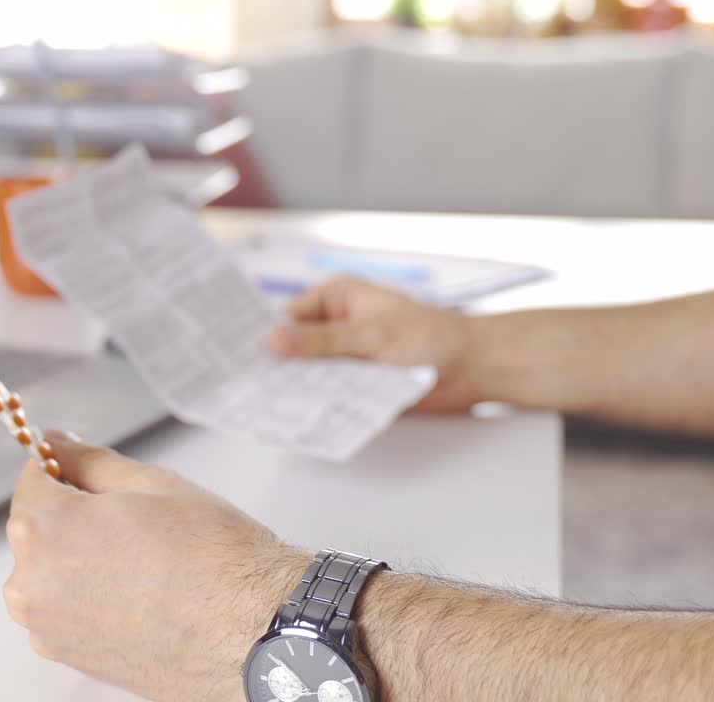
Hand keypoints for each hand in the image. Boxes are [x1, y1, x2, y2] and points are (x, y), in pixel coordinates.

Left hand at [4, 431, 312, 701]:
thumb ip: (88, 461)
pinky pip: (67, 610)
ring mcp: (48, 629)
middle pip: (37, 530)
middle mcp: (32, 585)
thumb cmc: (213, 558)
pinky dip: (92, 596)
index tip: (83, 469)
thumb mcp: (151, 483)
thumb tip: (54, 444)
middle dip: (73, 516)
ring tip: (142, 561)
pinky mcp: (71, 660)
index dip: (60, 467)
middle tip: (133, 519)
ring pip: (51, 573)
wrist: (255, 632)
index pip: (31, 480)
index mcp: (44, 530)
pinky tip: (140, 593)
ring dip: (82, 558)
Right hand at [269, 276, 479, 412]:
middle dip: (278, 366)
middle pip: (293, 347)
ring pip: (307, 373)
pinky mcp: (355, 381)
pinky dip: (317, 402)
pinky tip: (300, 415)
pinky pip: (327, 392)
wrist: (472, 367)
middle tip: (249, 387)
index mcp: (335, 298)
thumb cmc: (431, 337)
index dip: (265, 338)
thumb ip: (322, 341)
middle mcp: (335, 325)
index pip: (286, 318)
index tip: (241, 358)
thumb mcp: (371, 335)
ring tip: (267, 405)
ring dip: (296, 387)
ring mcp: (344, 355)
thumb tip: (276, 339)